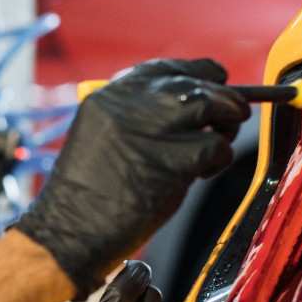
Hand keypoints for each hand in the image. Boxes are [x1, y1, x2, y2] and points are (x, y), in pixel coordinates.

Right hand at [13, 58, 247, 297]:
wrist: (69, 231)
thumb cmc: (89, 195)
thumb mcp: (103, 137)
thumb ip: (141, 116)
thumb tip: (196, 106)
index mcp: (109, 96)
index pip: (163, 70)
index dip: (197, 73)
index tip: (215, 82)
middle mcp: (129, 104)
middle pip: (193, 84)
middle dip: (223, 98)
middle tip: (232, 116)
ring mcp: (151, 130)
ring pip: (212, 106)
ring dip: (226, 124)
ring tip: (217, 146)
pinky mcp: (172, 160)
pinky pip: (215, 147)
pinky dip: (218, 160)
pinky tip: (201, 174)